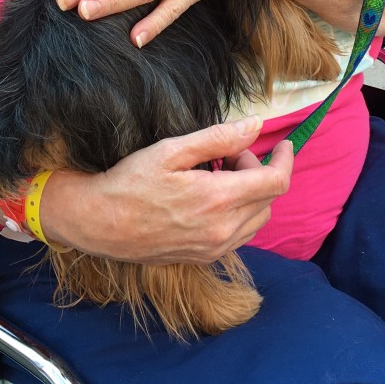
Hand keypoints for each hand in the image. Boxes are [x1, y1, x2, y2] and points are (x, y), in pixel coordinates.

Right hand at [40, 117, 293, 263]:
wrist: (98, 223)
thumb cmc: (130, 181)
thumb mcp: (172, 150)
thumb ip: (218, 138)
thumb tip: (256, 125)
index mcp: (218, 199)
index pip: (276, 182)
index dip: (286, 159)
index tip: (282, 144)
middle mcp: (223, 230)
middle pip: (269, 199)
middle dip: (258, 171)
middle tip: (228, 155)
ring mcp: (214, 248)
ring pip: (257, 219)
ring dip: (251, 194)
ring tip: (218, 176)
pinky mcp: (204, 258)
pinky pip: (240, 235)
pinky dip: (239, 214)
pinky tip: (211, 200)